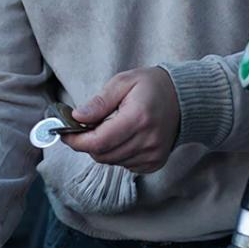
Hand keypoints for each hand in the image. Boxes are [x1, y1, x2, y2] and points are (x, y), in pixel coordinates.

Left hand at [62, 67, 179, 173]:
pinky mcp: (155, 163)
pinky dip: (117, 154)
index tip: (65, 133)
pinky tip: (124, 137)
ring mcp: (153, 154)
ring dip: (102, 149)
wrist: (183, 98)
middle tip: (85, 127)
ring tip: (109, 128)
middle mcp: (147, 141)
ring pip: (112, 162)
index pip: (98, 142)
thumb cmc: (150, 86)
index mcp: (137, 118)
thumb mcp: (122, 82)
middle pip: (102, 155)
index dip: (76, 141)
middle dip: (87, 143)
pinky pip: (125, 165)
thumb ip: (99, 102)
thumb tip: (77, 117)